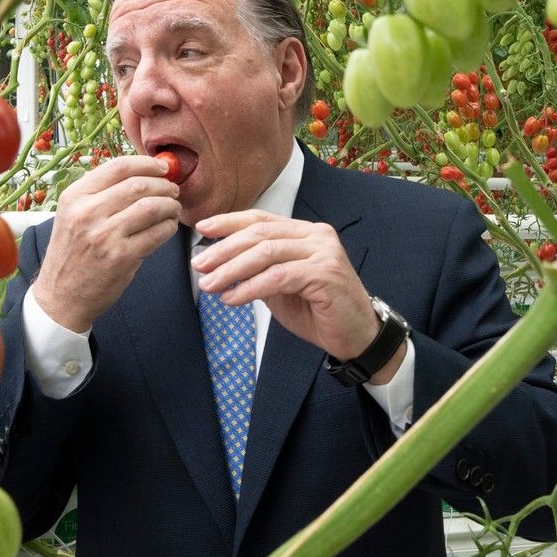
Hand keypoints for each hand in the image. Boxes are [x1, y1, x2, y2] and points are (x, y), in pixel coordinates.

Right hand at [32, 155, 180, 331]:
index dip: (147, 163)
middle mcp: (87, 213)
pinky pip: (157, 233)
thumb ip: (100, 194)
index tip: (163, 167)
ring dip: (170, 205)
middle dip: (164, 185)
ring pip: (151, 207)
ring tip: (173, 209)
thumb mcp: (72, 216)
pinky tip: (168, 227)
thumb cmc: (72, 254)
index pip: (118, 167)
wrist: (61, 296)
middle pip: (139, 185)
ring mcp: (104, 236)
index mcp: (74, 197)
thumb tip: (142, 174)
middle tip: (173, 190)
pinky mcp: (121, 257)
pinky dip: (169, 227)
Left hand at [191, 210, 379, 362]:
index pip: (262, 219)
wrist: (356, 336)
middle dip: (224, 250)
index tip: (202, 229)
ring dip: (232, 270)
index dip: (229, 222)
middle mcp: (316, 235)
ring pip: (266, 253)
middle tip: (199, 266)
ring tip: (209, 285)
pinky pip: (278, 277)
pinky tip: (232, 298)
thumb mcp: (281, 286)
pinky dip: (250, 288)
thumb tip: (219, 264)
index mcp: (305, 232)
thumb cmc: (318, 311)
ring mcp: (323, 252)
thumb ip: (258, 270)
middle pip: (260, 234)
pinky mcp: (325, 273)